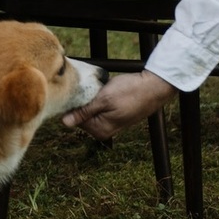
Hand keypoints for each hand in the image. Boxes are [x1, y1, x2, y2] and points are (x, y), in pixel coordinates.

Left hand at [61, 70, 177, 140]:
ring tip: (102, 89)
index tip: (78, 89)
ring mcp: (110, 124)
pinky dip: (99, 98)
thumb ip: (84, 112)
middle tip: (93, 88)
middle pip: (81, 115)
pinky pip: (99, 108)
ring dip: (91, 98)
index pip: (74, 118)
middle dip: (83, 101)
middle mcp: (104, 131)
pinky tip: (107, 90)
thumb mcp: (104, 99)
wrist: (154, 87)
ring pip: (90, 110)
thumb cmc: (130, 92)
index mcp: (100, 130)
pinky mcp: (115, 116)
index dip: (74, 103)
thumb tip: (64, 123)